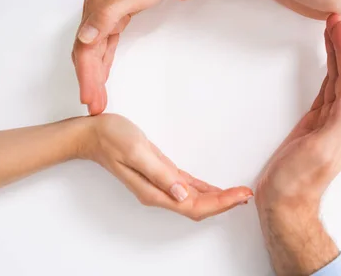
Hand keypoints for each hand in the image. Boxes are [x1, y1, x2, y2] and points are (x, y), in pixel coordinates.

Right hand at [73, 0, 182, 114]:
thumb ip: (106, 16)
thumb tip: (84, 38)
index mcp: (96, 10)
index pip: (86, 51)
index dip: (87, 76)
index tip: (90, 99)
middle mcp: (96, 14)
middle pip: (86, 55)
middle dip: (88, 82)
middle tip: (93, 106)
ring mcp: (104, 15)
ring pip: (94, 52)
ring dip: (94, 76)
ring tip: (96, 99)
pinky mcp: (115, 17)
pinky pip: (104, 46)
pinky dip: (102, 63)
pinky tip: (102, 74)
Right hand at [80, 114, 252, 220]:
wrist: (93, 134)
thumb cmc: (112, 138)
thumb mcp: (138, 152)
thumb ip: (160, 175)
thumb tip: (183, 195)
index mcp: (154, 191)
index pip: (194, 206)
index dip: (220, 203)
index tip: (240, 196)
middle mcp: (158, 193)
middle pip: (198, 207)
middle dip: (224, 203)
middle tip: (247, 194)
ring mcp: (160, 185)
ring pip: (194, 200)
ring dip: (217, 198)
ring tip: (239, 193)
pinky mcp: (161, 175)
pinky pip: (187, 188)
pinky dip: (204, 190)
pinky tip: (216, 189)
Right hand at [255, 15, 340, 274]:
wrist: (285, 204)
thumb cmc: (298, 181)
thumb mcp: (320, 150)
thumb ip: (340, 122)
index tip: (338, 25)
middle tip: (335, 20)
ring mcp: (329, 122)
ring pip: (336, 80)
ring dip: (335, 55)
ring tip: (331, 32)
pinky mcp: (314, 125)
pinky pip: (325, 90)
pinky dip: (326, 71)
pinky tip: (325, 63)